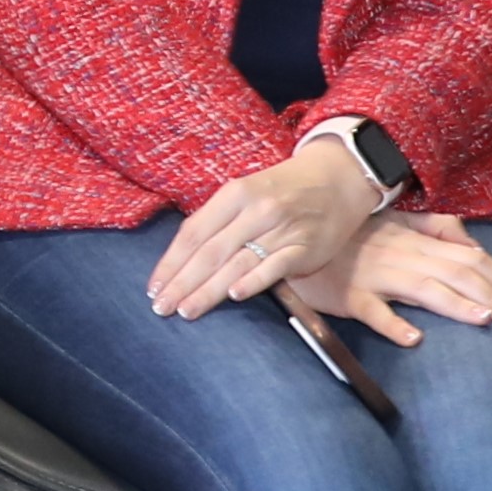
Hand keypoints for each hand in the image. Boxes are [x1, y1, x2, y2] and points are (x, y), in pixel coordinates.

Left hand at [146, 139, 388, 318]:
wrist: (338, 180)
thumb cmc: (283, 189)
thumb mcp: (246, 191)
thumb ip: (218, 221)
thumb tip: (182, 258)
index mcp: (235, 193)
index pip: (193, 232)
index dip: (171, 262)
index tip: (153, 287)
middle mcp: (256, 210)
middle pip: (210, 252)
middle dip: (182, 283)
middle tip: (161, 307)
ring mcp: (282, 229)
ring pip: (237, 263)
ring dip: (209, 290)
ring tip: (186, 310)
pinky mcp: (305, 248)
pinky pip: (275, 267)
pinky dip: (254, 281)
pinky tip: (235, 296)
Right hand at [285, 212, 491, 345]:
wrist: (292, 232)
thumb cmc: (346, 234)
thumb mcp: (393, 221)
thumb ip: (433, 227)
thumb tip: (470, 240)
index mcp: (414, 239)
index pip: (469, 258)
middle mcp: (402, 255)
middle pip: (457, 273)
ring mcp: (374, 276)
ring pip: (425, 289)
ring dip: (458, 305)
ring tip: (486, 320)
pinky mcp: (347, 296)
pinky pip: (372, 311)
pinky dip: (393, 324)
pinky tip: (414, 339)